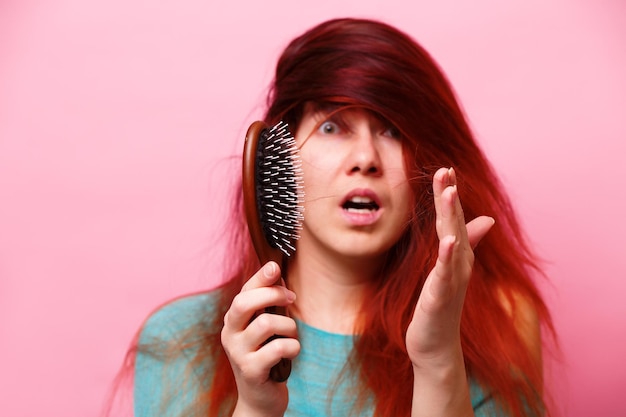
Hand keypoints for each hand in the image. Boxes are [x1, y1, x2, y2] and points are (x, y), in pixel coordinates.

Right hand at [221, 262, 299, 416]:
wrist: (259, 399)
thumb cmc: (267, 357)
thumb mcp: (265, 328)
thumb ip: (268, 304)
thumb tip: (278, 273)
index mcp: (233, 320)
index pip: (244, 291)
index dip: (260, 277)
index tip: (275, 267)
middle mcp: (229, 334)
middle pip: (245, 302)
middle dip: (273, 294)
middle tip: (291, 299)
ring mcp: (238, 353)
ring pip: (267, 323)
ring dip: (289, 326)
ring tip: (291, 336)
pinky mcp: (251, 370)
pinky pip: (279, 347)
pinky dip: (293, 347)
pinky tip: (292, 353)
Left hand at [406, 168, 492, 415]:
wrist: (436, 347)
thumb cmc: (442, 307)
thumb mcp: (451, 271)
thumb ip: (468, 244)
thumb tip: (487, 219)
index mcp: (457, 257)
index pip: (453, 220)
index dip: (449, 195)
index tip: (446, 169)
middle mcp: (458, 266)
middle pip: (454, 225)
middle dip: (449, 197)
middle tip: (446, 170)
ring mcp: (451, 282)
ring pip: (452, 245)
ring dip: (451, 218)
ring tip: (449, 193)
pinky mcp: (440, 300)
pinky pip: (444, 276)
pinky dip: (446, 258)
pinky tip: (446, 240)